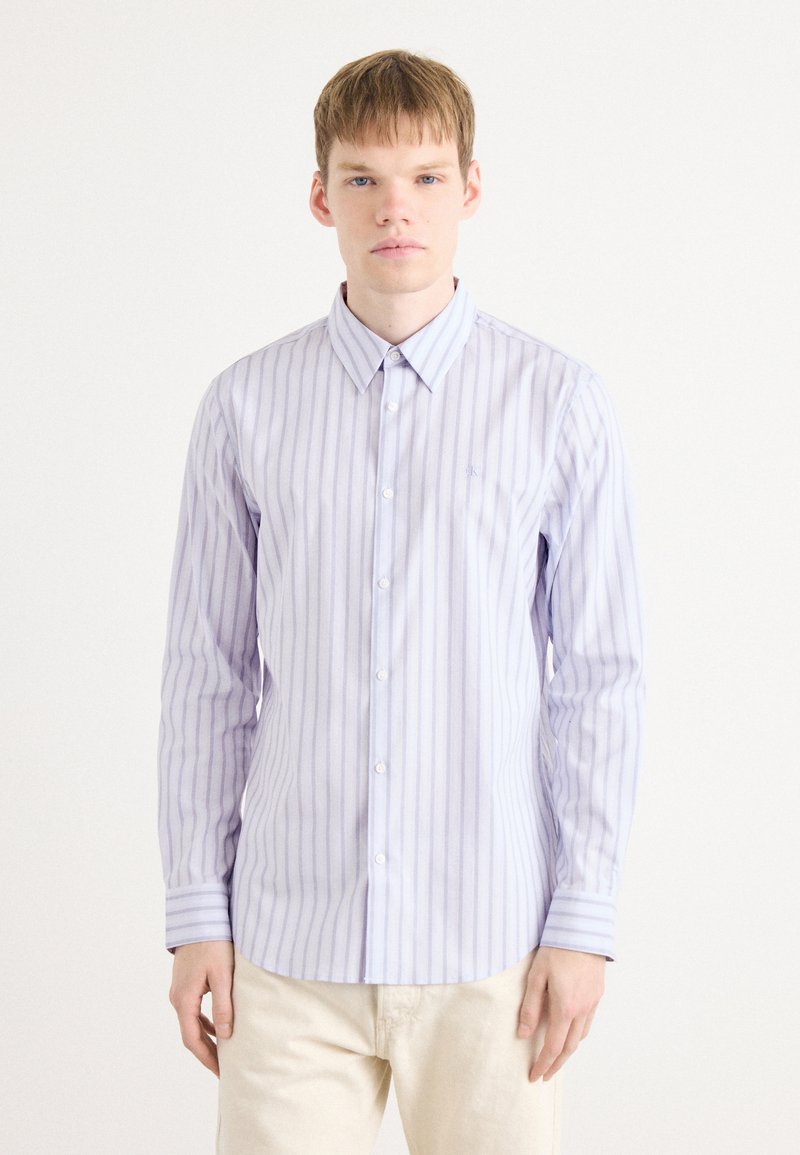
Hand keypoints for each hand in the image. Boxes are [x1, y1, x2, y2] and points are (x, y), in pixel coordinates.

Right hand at [169, 940, 234, 1077]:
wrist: (199, 916)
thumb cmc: (213, 943)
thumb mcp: (223, 975)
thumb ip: (223, 1006)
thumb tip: (226, 1036)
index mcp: (184, 999)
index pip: (193, 1039)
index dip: (207, 1058)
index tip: (221, 1072)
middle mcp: (177, 998)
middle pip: (191, 1034)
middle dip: (207, 1053)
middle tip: (224, 1069)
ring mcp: (179, 990)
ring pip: (191, 1023)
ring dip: (206, 1039)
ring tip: (223, 1053)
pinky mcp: (185, 982)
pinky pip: (193, 1011)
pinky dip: (204, 1023)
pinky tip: (218, 1027)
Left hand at [517, 946, 604, 1081]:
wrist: (583, 929)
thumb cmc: (556, 949)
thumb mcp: (536, 976)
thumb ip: (530, 1007)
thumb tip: (523, 1034)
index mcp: (565, 1007)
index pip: (553, 1046)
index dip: (543, 1064)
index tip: (534, 1075)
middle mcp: (582, 1009)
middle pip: (569, 1047)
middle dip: (556, 1064)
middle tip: (544, 1074)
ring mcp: (592, 1003)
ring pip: (581, 1037)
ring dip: (567, 1051)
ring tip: (555, 1057)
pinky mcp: (597, 994)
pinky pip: (588, 1023)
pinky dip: (578, 1035)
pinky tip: (569, 1033)